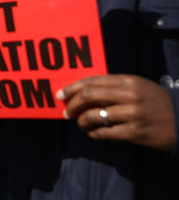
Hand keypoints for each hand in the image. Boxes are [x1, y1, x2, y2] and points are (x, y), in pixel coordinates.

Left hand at [56, 74, 175, 151]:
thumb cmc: (154, 102)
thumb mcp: (137, 86)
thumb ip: (113, 86)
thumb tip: (82, 91)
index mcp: (127, 80)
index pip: (92, 81)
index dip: (72, 88)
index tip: (60, 95)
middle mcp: (129, 95)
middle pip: (89, 96)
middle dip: (72, 104)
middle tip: (66, 112)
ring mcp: (132, 114)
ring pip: (94, 116)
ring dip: (81, 121)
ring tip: (80, 123)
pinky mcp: (135, 132)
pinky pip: (105, 133)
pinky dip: (93, 134)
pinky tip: (92, 133)